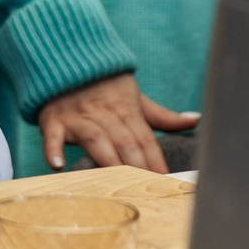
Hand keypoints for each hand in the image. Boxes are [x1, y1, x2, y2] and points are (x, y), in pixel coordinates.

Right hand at [36, 73, 197, 172]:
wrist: (68, 58)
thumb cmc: (105, 85)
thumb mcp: (136, 97)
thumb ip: (163, 116)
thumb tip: (195, 120)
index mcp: (127, 109)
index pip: (145, 139)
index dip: (156, 160)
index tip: (166, 182)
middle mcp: (104, 113)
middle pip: (124, 142)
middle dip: (137, 166)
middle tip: (146, 191)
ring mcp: (78, 117)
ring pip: (96, 139)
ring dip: (106, 161)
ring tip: (115, 184)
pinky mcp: (53, 119)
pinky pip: (52, 135)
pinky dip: (53, 150)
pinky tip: (57, 166)